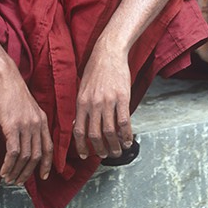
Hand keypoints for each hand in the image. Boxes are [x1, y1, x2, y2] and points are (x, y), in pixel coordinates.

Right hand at [0, 75, 52, 184]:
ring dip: (17, 171)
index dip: (46, 164)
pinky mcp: (12, 126)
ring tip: (9, 179)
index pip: (49, 147)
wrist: (6, 78)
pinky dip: (9, 164)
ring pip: (25, 156)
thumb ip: (31, 123)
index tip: (42, 177)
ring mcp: (26, 125)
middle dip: (28, 172)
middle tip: (18, 181)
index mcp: (42, 120)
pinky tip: (3, 170)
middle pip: (37, 155)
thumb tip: (26, 140)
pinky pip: (13, 151)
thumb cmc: (13, 92)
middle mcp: (37, 124)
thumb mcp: (28, 109)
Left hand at [73, 42, 132, 159]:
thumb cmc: (96, 69)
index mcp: (81, 102)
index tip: (85, 155)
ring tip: (118, 151)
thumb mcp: (83, 87)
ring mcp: (108, 101)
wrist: (108, 52)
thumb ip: (82, 106)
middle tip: (105, 155)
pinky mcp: (122, 97)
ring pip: (110, 132)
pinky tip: (129, 140)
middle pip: (95, 135)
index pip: (79, 131)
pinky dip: (127, 134)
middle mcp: (93, 104)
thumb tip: (78, 124)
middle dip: (100, 149)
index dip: (81, 146)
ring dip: (114, 145)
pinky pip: (124, 122)